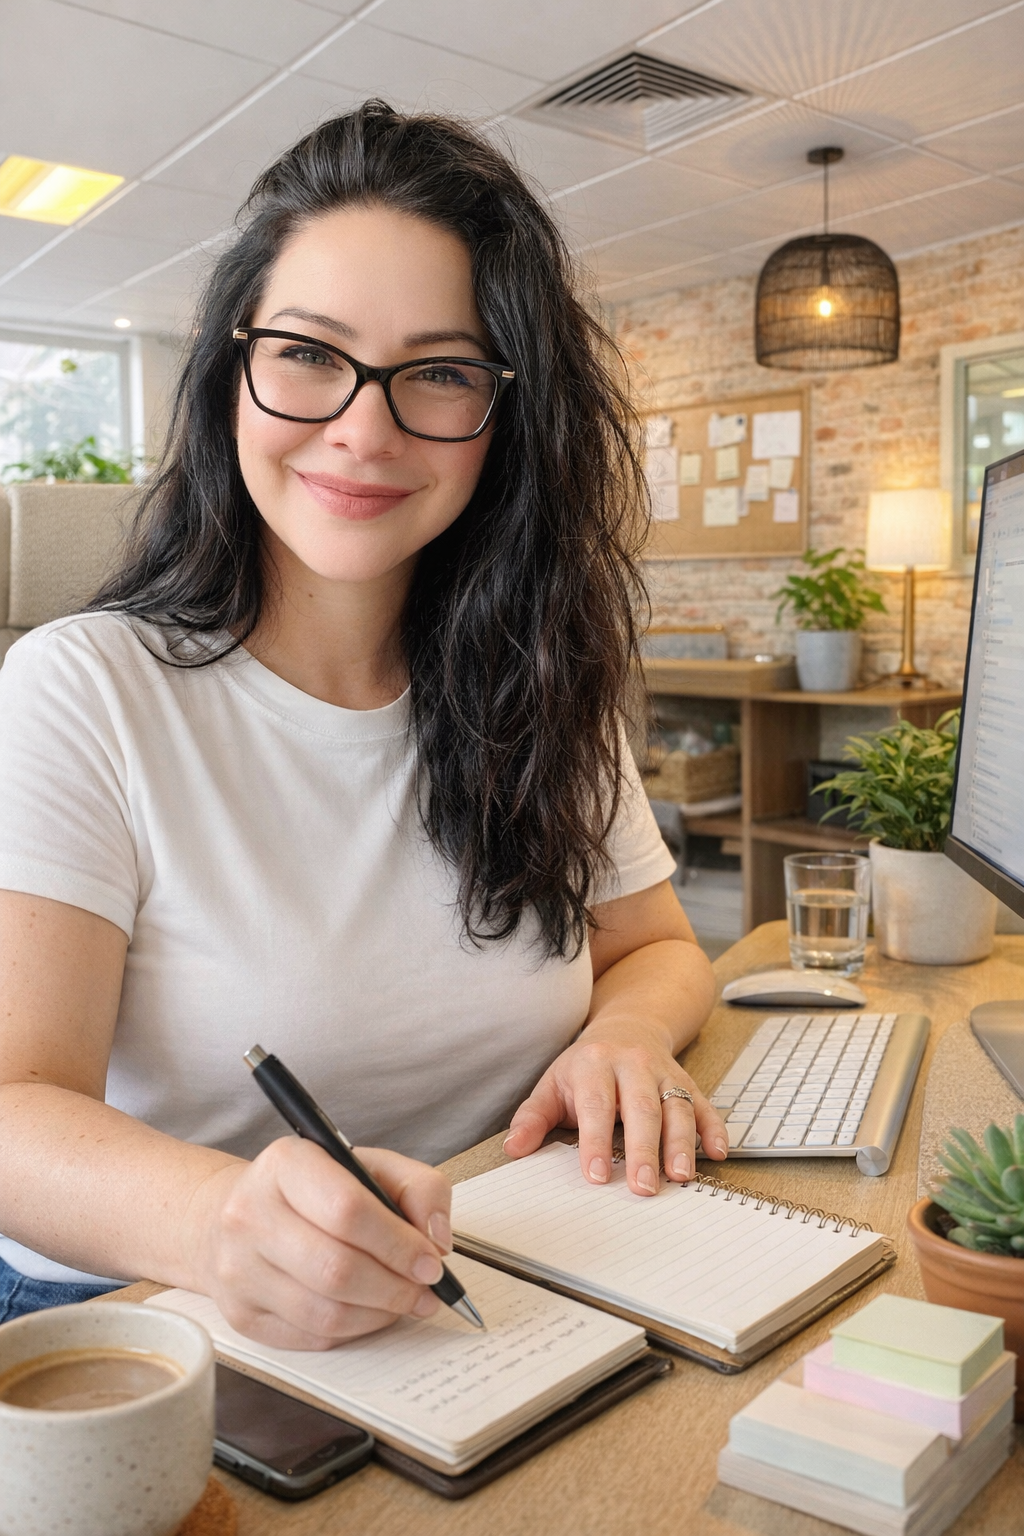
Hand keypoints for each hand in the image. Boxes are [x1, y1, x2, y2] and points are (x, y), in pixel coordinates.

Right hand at [191, 1140, 452, 1348]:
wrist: (236, 1215)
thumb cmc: (316, 1190)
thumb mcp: (371, 1165)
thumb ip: (419, 1188)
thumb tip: (437, 1239)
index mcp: (286, 1164)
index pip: (347, 1210)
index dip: (398, 1243)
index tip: (431, 1260)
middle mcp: (250, 1214)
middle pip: (336, 1269)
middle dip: (395, 1286)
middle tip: (425, 1289)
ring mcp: (238, 1269)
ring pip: (326, 1312)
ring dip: (380, 1314)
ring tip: (404, 1301)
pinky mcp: (241, 1314)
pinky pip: (312, 1337)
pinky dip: (354, 1330)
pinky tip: (370, 1311)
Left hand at [503, 1019, 728, 1195]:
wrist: (626, 1027)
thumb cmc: (584, 1067)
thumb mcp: (552, 1084)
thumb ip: (533, 1118)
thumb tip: (514, 1149)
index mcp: (594, 1064)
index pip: (596, 1106)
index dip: (596, 1141)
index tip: (596, 1176)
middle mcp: (632, 1065)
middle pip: (641, 1108)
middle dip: (644, 1149)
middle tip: (643, 1188)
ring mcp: (664, 1072)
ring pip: (677, 1106)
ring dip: (681, 1143)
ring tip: (680, 1177)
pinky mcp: (687, 1081)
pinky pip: (704, 1104)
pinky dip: (714, 1128)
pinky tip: (717, 1154)